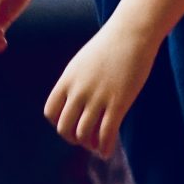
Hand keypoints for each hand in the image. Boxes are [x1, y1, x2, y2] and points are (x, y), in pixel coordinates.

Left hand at [45, 22, 158, 158]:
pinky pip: (106, 134)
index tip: (72, 124)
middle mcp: (79, 90)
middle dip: (74, 138)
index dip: (59, 123)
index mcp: (68, 79)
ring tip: (98, 145)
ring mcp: (98, 97)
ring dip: (90, 145)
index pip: (51, 112)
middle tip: (85, 138)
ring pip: (84, 135)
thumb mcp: (84, 61)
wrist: (132, 31)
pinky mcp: (118, 102)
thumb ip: (77, 82)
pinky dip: (105, 148)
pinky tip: (108, 152)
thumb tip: (76, 102)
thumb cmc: (111, 45)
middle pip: (64, 128)